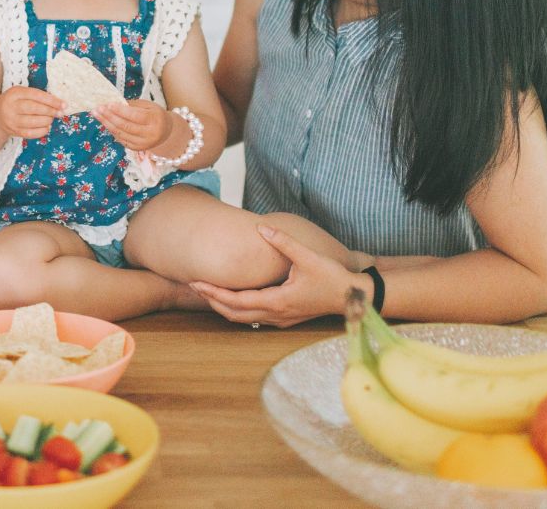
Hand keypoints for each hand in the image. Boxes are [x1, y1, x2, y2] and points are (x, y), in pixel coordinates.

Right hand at [0, 86, 64, 138]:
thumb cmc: (15, 101)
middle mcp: (11, 106)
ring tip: (51, 118)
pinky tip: (46, 127)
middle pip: (34, 108)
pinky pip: (30, 133)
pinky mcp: (13, 131)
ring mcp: (11, 120)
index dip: (51, 100)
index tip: (63, 104)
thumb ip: (38, 96)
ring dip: (47, 121)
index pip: (36, 95)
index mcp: (15, 93)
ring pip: (32, 122)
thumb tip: (58, 104)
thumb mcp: (22, 93)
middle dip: (50, 111)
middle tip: (60, 113)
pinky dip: (41, 131)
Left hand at [94, 100, 173, 151]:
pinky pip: (121, 139)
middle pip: (125, 126)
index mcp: (155, 120)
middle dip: (109, 117)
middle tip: (97, 109)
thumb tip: (114, 103)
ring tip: (97, 114)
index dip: (120, 110)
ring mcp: (143, 144)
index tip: (107, 104)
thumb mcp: (148, 106)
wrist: (166, 132)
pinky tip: (105, 123)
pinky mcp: (137, 149)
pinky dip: (112, 131)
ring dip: (107, 124)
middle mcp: (150, 134)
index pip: (134, 115)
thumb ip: (132, 105)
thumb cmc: (155, 115)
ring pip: (121, 134)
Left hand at [187, 225, 359, 327]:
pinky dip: (238, 310)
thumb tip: (261, 228)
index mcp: (277, 301)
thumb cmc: (332, 277)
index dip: (214, 293)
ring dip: (223, 307)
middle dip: (212, 300)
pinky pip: (254, 318)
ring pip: (243, 318)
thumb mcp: (307, 256)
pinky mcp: (285, 318)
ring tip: (207, 292)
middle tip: (193, 285)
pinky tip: (232, 298)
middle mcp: (275, 314)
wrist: (352, 297)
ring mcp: (280, 319)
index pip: (237, 301)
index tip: (197, 283)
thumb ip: (282, 242)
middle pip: (234, 314)